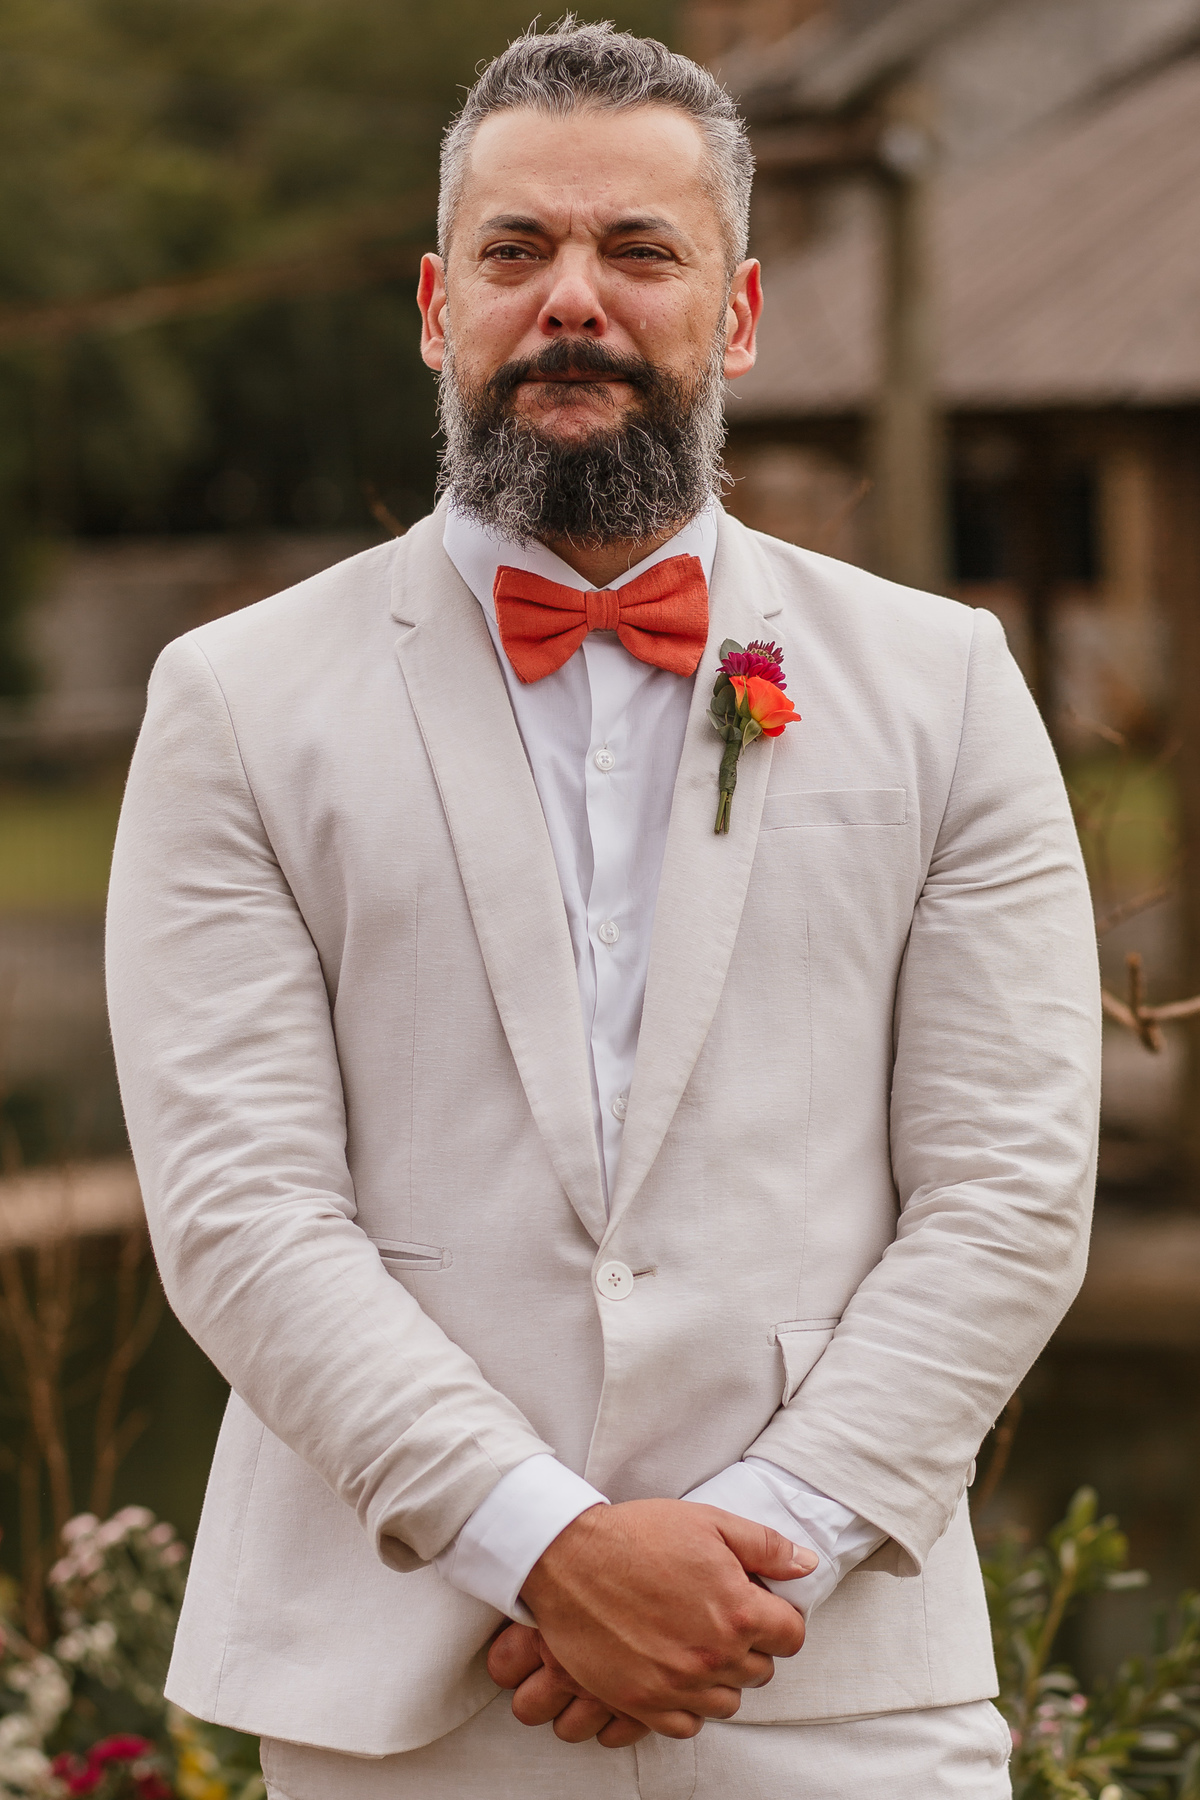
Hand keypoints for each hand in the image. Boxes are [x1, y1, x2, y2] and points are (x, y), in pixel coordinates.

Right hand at [505, 1500, 814, 1738]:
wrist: (570, 1558)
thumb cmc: (638, 1536)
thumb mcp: (709, 1523)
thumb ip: (765, 1547)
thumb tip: (806, 1564)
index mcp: (737, 1610)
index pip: (792, 1636)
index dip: (779, 1620)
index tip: (760, 1610)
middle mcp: (713, 1656)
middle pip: (761, 1671)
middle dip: (750, 1645)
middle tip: (722, 1620)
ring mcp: (677, 1684)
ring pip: (728, 1702)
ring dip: (721, 1678)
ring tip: (698, 1645)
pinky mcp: (642, 1702)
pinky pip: (687, 1724)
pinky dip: (688, 1704)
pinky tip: (676, 1673)